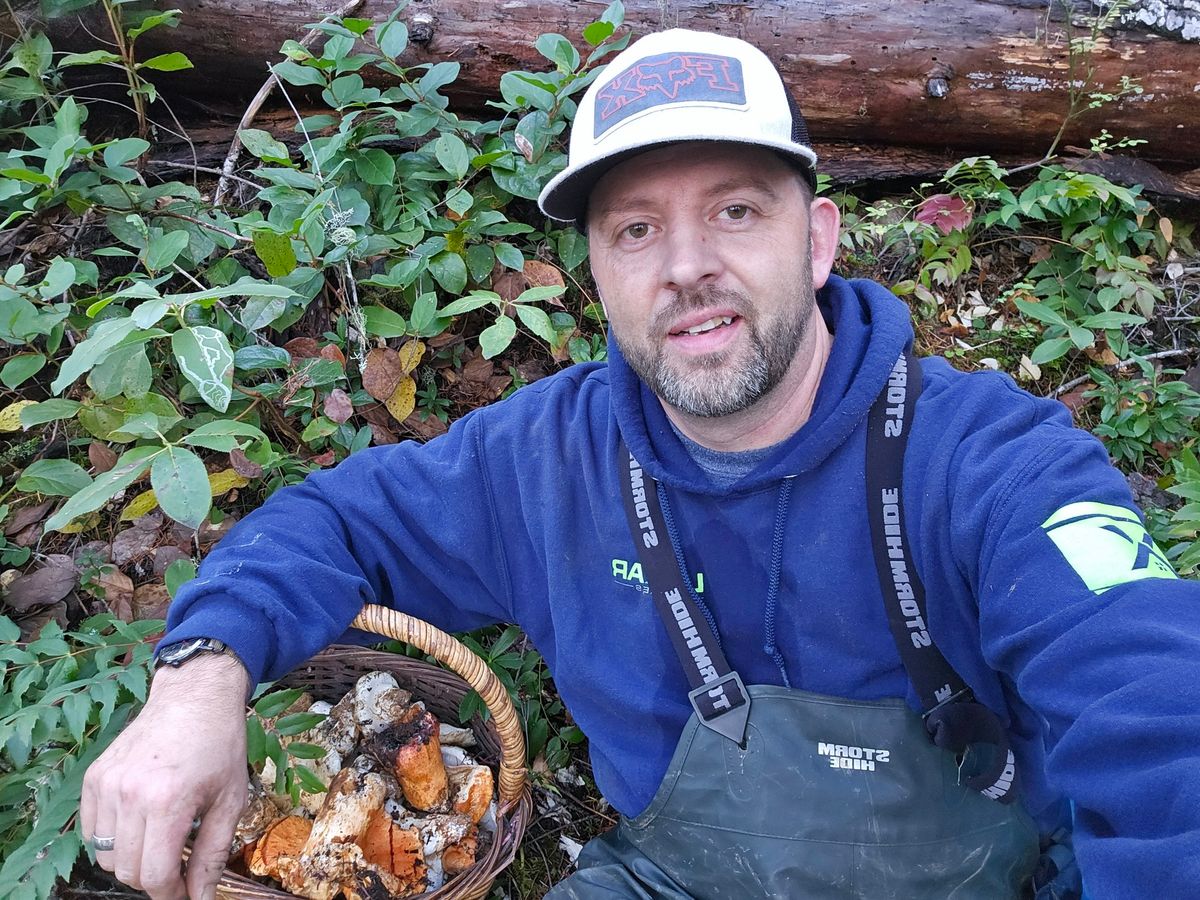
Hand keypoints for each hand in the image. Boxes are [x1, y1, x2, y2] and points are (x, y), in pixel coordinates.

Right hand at [81, 654, 250, 899]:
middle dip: (154, 879)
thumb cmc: (220, 746)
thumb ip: (212, 853)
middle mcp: (130, 795)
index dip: (171, 894)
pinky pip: (91, 831)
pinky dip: (111, 839)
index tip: (186, 892)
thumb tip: (200, 896)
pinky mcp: (94, 778)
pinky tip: (139, 824)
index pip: (155, 875)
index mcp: (167, 802)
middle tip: (178, 867)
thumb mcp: (230, 800)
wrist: (195, 697)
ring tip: (161, 841)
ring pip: (105, 856)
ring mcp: (107, 785)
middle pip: (127, 871)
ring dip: (132, 860)